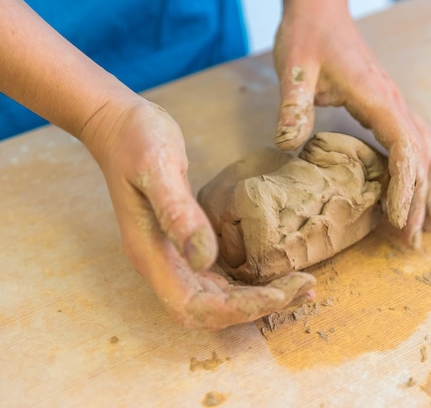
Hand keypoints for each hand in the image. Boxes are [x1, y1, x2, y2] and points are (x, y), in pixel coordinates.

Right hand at [81, 98, 314, 328]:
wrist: (120, 126)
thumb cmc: (136, 140)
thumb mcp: (158, 168)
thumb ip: (178, 213)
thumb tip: (204, 258)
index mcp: (151, 256)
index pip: (195, 306)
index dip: (238, 309)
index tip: (279, 293)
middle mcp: (163, 266)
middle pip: (211, 311)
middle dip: (258, 307)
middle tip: (304, 289)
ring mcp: (174, 258)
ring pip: (219, 298)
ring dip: (259, 299)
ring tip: (301, 287)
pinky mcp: (186, 245)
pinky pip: (221, 277)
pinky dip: (250, 281)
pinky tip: (276, 272)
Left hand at [274, 0, 430, 247]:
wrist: (321, 12)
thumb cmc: (307, 38)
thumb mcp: (295, 68)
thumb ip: (293, 105)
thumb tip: (287, 145)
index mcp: (377, 98)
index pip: (404, 148)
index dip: (404, 187)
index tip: (396, 221)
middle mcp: (394, 103)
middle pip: (422, 157)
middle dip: (420, 200)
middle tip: (412, 240)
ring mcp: (394, 104)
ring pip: (426, 150)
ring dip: (428, 188)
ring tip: (426, 223)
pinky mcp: (387, 106)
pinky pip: (416, 141)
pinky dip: (424, 168)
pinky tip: (423, 186)